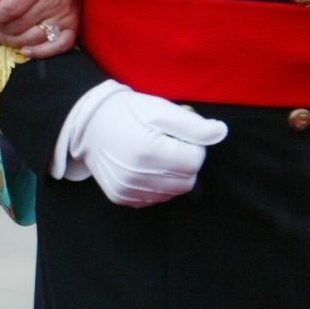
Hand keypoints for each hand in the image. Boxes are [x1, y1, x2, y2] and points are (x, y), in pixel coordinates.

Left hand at [0, 0, 79, 57]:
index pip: (9, 8)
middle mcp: (51, 1)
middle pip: (19, 25)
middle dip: (0, 30)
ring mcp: (63, 16)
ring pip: (33, 37)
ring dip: (12, 42)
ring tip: (0, 38)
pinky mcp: (72, 27)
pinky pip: (58, 46)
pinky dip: (40, 52)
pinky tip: (25, 51)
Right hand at [69, 83, 227, 206]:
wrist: (89, 125)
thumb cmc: (127, 112)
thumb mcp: (161, 109)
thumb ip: (193, 125)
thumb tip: (220, 133)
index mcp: (149, 151)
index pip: (195, 161)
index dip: (194, 147)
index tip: (180, 135)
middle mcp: (138, 176)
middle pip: (187, 180)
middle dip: (186, 163)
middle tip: (171, 145)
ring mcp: (129, 190)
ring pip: (173, 192)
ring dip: (173, 176)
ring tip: (157, 155)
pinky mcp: (122, 198)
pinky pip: (154, 199)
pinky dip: (158, 186)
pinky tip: (146, 168)